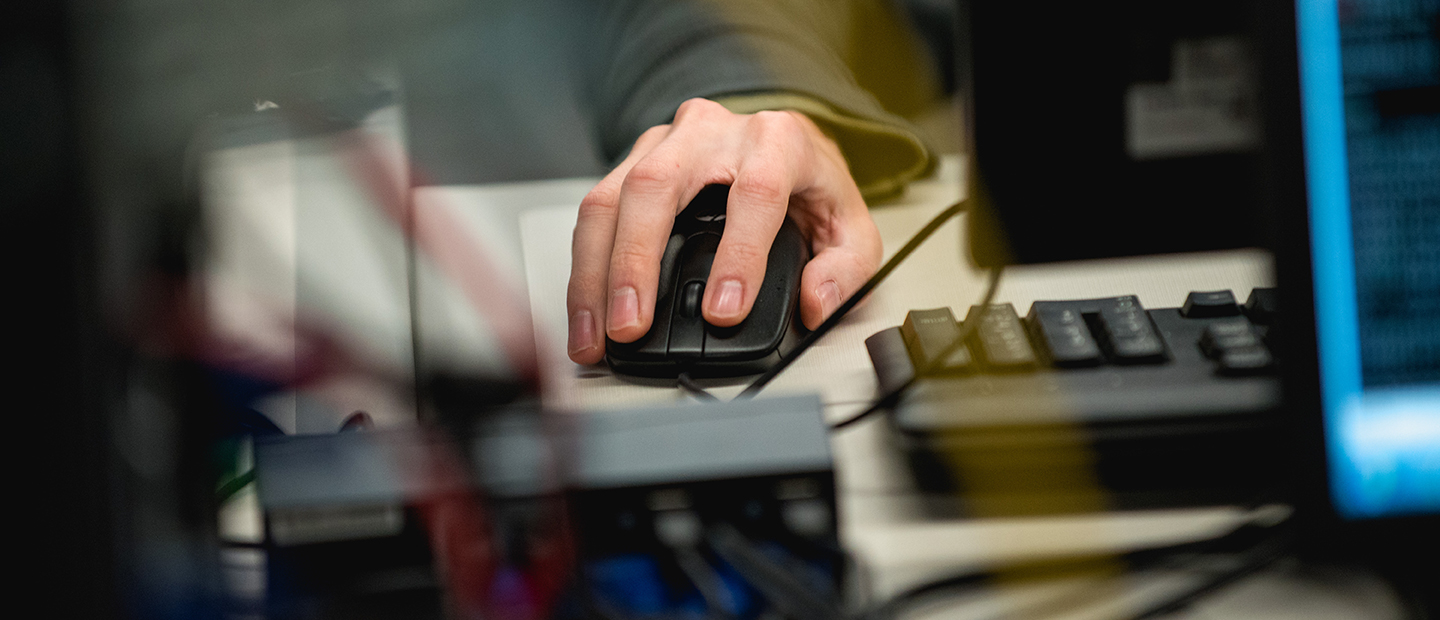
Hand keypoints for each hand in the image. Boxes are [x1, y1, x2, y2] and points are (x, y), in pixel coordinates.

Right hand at [566, 98, 881, 363]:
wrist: (780, 146)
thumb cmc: (810, 188)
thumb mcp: (850, 227)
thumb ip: (845, 269)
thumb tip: (817, 302)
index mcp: (777, 140)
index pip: (755, 191)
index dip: (738, 255)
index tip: (724, 312)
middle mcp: (714, 131)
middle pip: (658, 185)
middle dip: (636, 263)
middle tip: (631, 326)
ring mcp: (666, 142)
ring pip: (612, 196)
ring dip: (595, 272)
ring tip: (596, 334)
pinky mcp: (633, 160)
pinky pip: (596, 210)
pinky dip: (585, 269)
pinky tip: (587, 313)